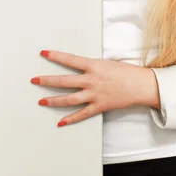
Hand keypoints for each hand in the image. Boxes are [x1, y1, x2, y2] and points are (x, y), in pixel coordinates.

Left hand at [31, 50, 159, 126]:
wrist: (140, 85)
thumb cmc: (126, 72)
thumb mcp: (107, 63)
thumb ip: (92, 67)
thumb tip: (80, 68)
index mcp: (94, 66)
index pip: (70, 60)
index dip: (56, 56)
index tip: (43, 53)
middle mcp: (92, 80)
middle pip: (64, 81)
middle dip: (47, 81)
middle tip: (34, 80)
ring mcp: (94, 94)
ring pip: (69, 99)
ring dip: (54, 100)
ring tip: (41, 101)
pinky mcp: (99, 106)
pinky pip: (82, 114)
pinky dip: (70, 119)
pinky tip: (60, 122)